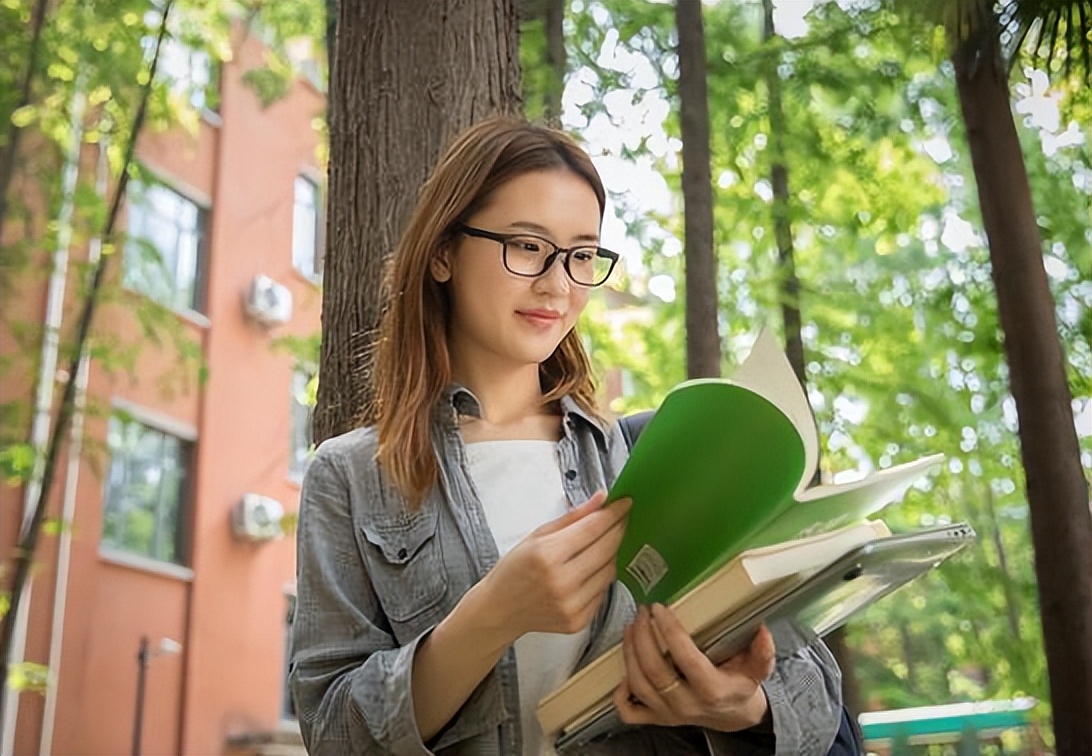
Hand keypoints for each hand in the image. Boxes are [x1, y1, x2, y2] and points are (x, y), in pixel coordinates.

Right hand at [479, 491, 630, 640]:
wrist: (499, 610)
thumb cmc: (514, 570)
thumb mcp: (537, 535)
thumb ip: (573, 517)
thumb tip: (602, 499)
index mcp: (548, 555)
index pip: (592, 528)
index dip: (613, 514)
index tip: (625, 503)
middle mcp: (562, 582)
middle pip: (607, 549)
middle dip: (619, 529)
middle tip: (623, 518)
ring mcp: (572, 605)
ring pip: (611, 571)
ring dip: (613, 553)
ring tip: (605, 543)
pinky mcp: (579, 621)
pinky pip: (603, 592)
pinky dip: (602, 577)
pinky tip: (592, 569)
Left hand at [613, 604, 774, 731]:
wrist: (733, 716)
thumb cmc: (739, 687)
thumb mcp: (757, 670)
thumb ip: (762, 652)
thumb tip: (763, 631)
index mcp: (712, 689)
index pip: (686, 658)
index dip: (670, 631)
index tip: (660, 609)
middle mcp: (687, 704)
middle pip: (655, 671)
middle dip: (643, 636)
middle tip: (642, 612)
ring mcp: (669, 713)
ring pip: (639, 685)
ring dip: (630, 653)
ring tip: (632, 627)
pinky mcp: (657, 718)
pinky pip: (630, 711)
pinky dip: (621, 692)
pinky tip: (623, 668)